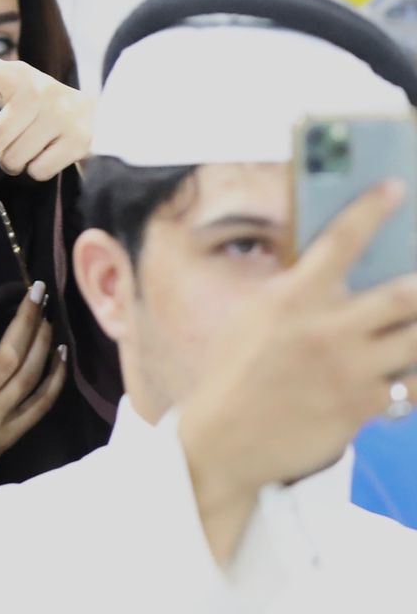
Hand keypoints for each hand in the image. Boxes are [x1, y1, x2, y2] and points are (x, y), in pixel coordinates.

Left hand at [0, 35, 94, 205]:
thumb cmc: (38, 97)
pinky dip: (35, 171)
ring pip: (13, 159)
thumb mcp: (8, 75)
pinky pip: (37, 170)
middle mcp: (37, 90)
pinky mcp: (77, 140)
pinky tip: (47, 154)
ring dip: (12, 164)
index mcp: (16, 73)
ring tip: (26, 148)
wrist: (97, 114)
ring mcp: (59, 116)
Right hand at [179, 181, 416, 562]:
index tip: (396, 187)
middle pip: (404, 296)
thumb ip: (294, 291)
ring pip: (416, 342)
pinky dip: (412, 375)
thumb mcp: (255, 317)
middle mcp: (325, 329)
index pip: (339, 242)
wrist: (226, 437)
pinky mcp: (363, 407)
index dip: (371, 210)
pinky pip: (409, 386)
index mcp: (291, 298)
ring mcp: (349, 370)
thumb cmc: (236, 369)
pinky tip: (406, 371)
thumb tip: (332, 270)